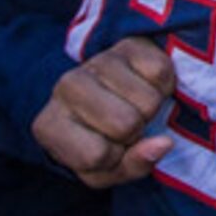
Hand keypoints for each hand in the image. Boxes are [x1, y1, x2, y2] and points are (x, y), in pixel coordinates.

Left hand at [33, 36, 176, 187]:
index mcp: (49, 126)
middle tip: (125, 127)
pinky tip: (144, 87)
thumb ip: (133, 165)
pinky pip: (161, 72)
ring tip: (133, 106)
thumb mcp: (106, 170)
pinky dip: (163, 86)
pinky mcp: (126, 44)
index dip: (114, 159)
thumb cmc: (99, 141)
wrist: (102, 97)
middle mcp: (66, 87)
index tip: (109, 150)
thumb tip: (165, 143)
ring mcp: (96, 61)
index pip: (96, 154)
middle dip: (135, 132)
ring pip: (148, 100)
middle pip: (126, 124)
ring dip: (151, 110)